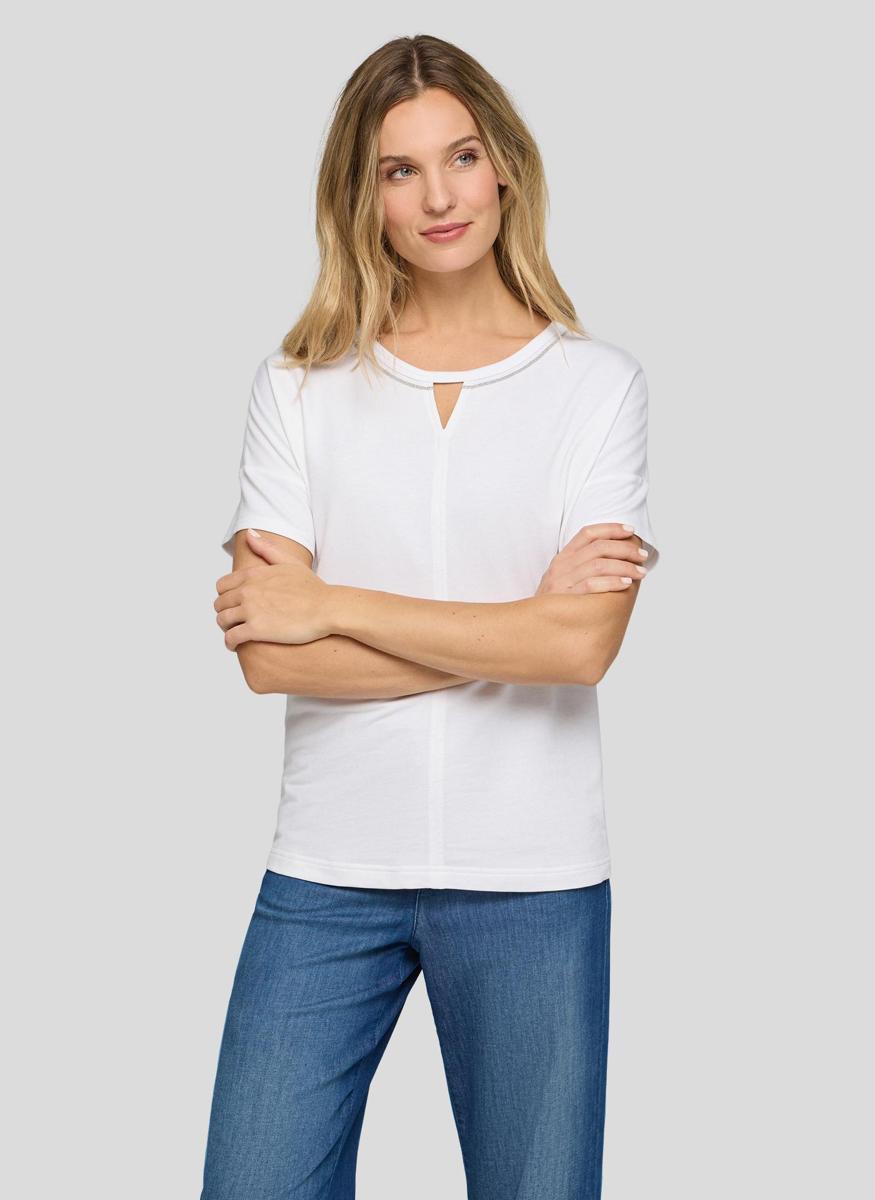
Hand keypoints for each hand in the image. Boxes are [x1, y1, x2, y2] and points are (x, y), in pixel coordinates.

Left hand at [214, 528, 332, 648]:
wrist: (327, 608)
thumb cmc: (313, 588)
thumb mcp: (289, 562)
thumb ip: (266, 548)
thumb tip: (250, 534)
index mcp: (253, 575)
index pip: (222, 585)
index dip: (226, 596)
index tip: (233, 604)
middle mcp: (247, 591)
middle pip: (220, 604)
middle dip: (225, 612)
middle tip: (234, 621)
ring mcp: (250, 610)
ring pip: (222, 621)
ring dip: (225, 628)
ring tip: (234, 633)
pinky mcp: (256, 630)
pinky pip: (231, 637)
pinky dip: (229, 642)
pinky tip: (235, 645)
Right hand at [535, 523, 648, 595]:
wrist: (533, 626)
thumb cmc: (555, 603)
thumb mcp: (563, 578)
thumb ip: (583, 566)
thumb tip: (619, 558)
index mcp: (563, 557)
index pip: (588, 533)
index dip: (611, 528)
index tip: (630, 530)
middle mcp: (562, 565)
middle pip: (598, 548)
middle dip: (625, 549)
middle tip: (642, 556)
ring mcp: (562, 581)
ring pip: (599, 564)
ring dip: (624, 566)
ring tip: (640, 572)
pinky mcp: (565, 598)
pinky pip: (592, 585)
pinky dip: (612, 582)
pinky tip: (626, 584)